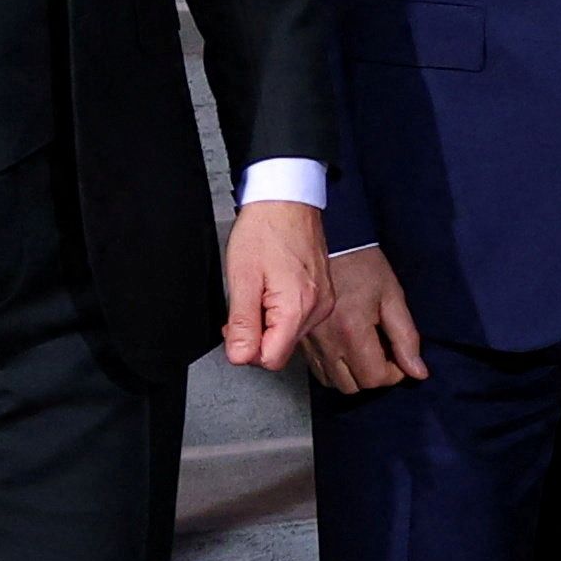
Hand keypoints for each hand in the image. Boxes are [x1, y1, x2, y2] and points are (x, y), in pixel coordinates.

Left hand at [221, 199, 324, 371]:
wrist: (288, 201)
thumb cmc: (265, 231)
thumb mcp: (242, 279)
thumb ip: (241, 324)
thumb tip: (239, 356)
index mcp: (297, 309)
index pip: (270, 359)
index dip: (246, 348)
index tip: (236, 328)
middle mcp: (317, 309)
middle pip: (280, 349)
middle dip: (256, 336)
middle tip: (243, 305)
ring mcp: (324, 303)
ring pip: (288, 336)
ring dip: (268, 324)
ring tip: (259, 292)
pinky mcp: (324, 296)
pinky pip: (299, 320)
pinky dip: (280, 313)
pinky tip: (273, 290)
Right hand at [306, 246, 433, 395]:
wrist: (330, 245)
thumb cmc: (364, 267)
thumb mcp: (393, 297)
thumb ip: (406, 338)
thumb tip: (418, 372)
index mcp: (352, 332)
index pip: (374, 377)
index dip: (394, 374)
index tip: (400, 357)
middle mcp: (327, 343)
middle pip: (353, 386)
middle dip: (374, 376)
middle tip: (385, 354)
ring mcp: (310, 344)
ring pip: (333, 382)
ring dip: (354, 375)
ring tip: (367, 352)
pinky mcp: (301, 341)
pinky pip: (318, 371)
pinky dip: (335, 370)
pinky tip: (348, 351)